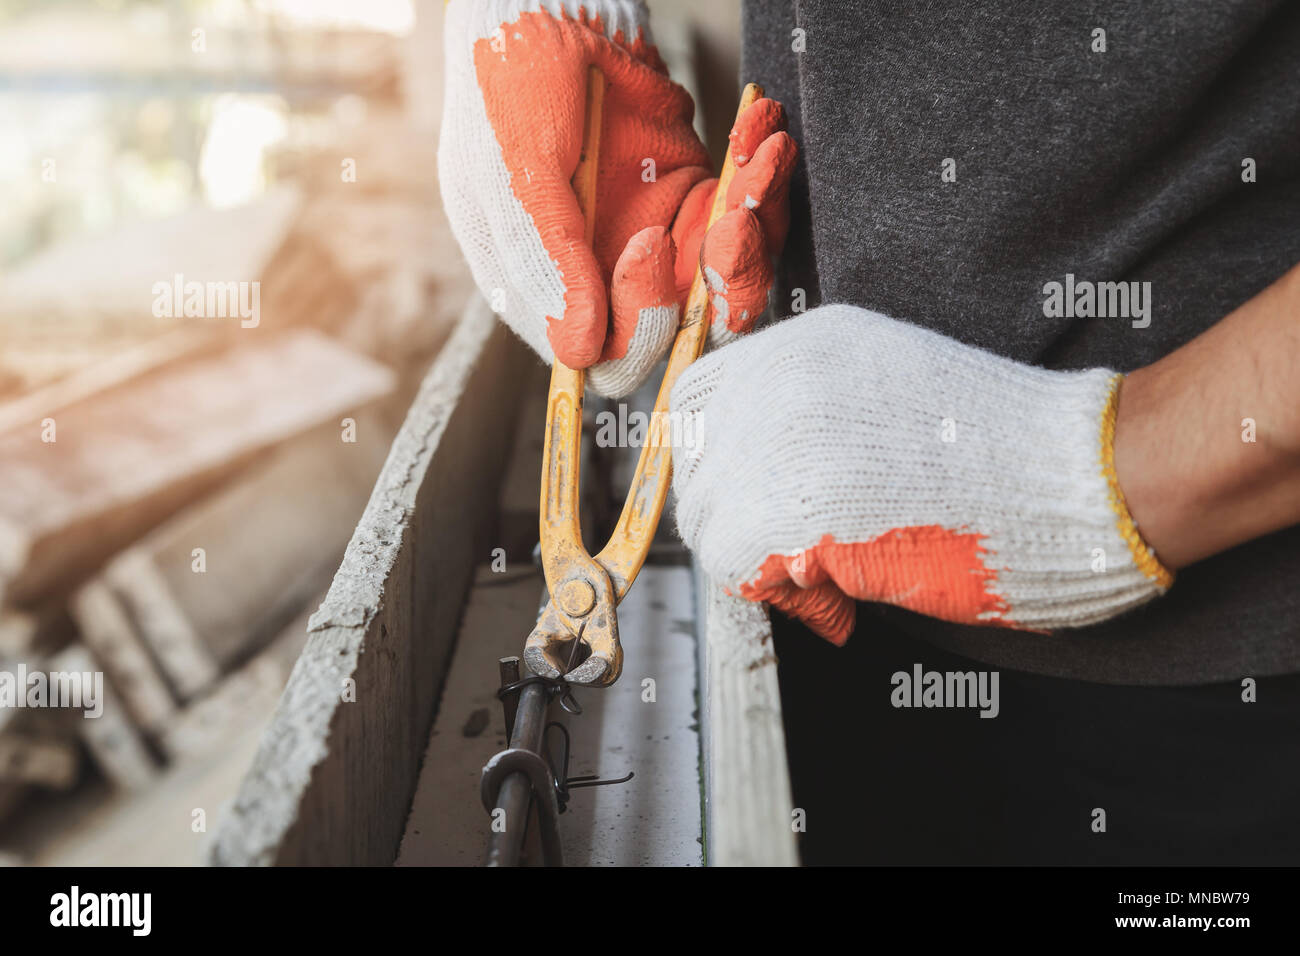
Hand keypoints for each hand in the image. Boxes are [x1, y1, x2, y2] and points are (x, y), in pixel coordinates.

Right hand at [440, 0, 795, 396]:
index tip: (648, 243)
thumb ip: (552, 262)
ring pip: (729, 277)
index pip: (612, 356)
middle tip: (734, 219)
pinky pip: (746, 213)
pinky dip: (763, 174)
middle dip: (724, 280)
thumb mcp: (518, 175)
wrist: (551, 7)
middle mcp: (607, 278)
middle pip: (685, 327)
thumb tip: (579, 352)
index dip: (642, 321)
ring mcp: (657, 237)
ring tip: (764, 153)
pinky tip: (761, 127)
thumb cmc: (511, 85)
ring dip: (759, 221)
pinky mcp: (696, 196)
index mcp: (552, 290)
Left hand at [669, 305, 1173, 643]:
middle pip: (693, 468)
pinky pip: (736, 567)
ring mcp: (786, 442)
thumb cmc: (1006, 447)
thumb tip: (747, 473)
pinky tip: (840, 604)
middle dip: (734, 523)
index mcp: (805, 346)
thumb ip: (808, 413)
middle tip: (793, 555)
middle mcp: (783, 383)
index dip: (711, 463)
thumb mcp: (889, 384)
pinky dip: (784, 600)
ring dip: (759, 566)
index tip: (744, 501)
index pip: (695, 401)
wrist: (1083, 477)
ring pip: (708, 523)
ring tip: (828, 579)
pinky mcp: (800, 509)